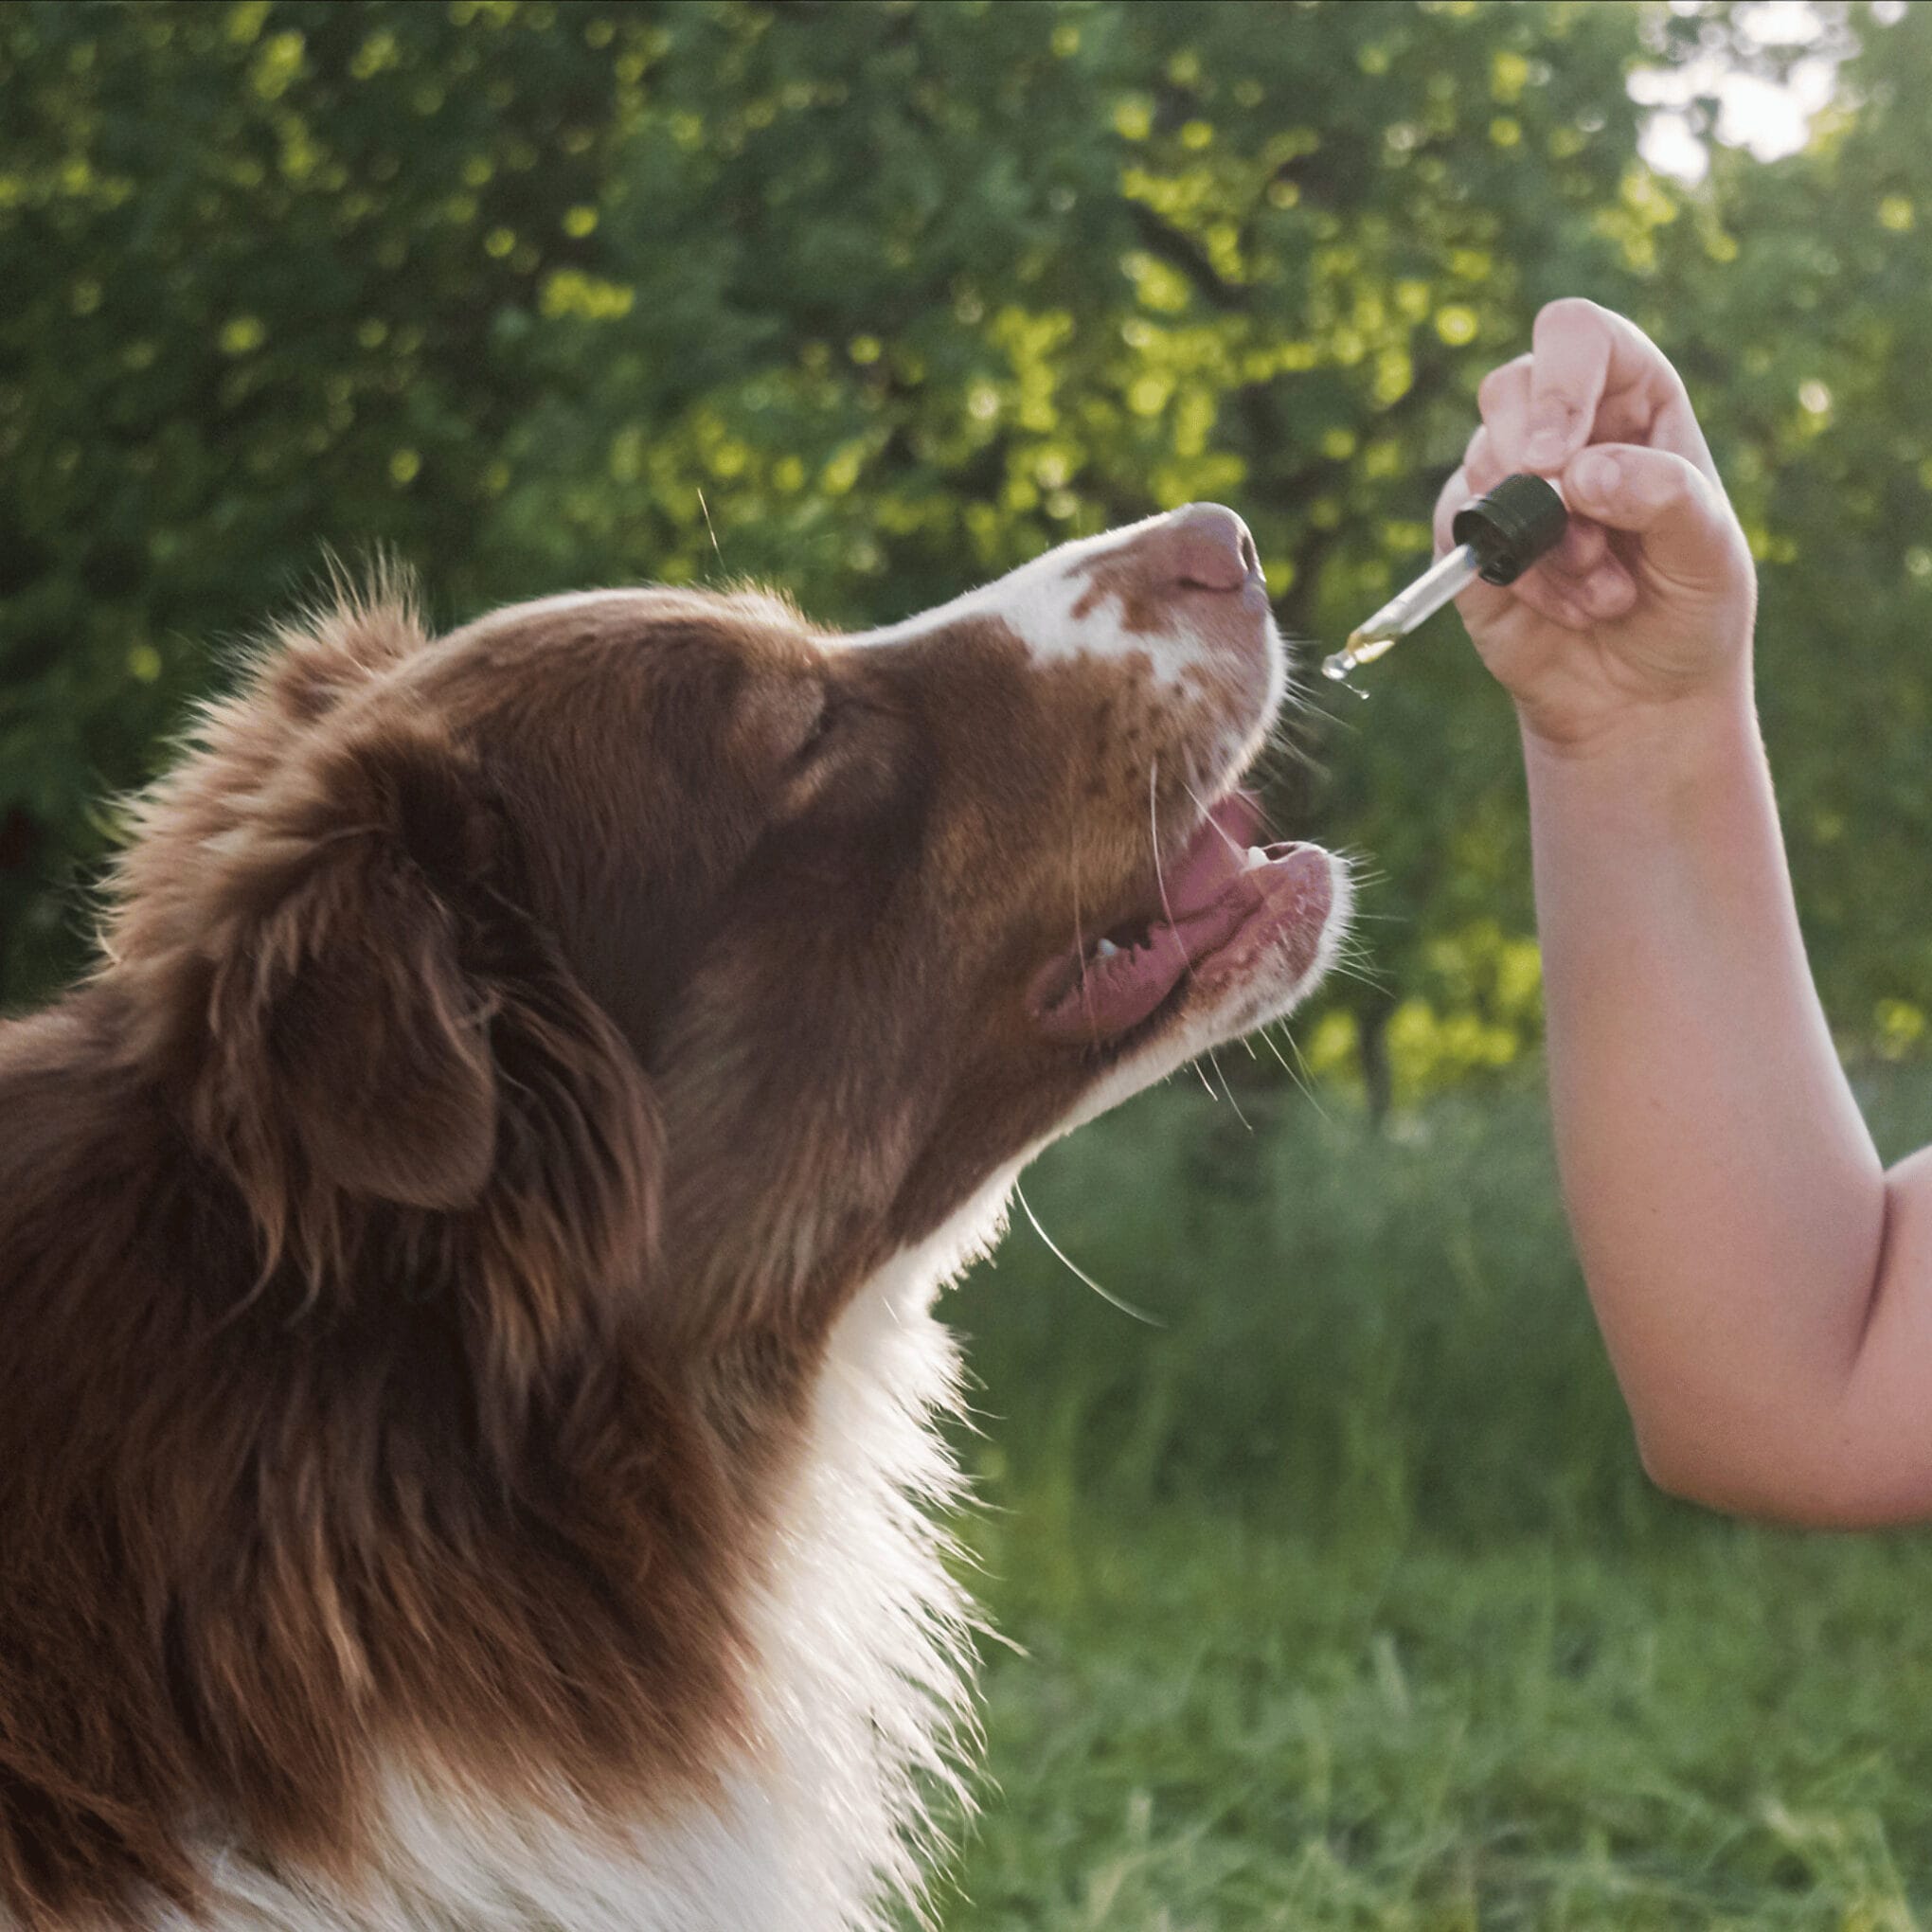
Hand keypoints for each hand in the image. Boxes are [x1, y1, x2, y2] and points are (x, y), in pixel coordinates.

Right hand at [1434, 298, 1757, 752]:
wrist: (1642, 696)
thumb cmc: (1688, 608)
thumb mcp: (1709, 551)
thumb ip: (1662, 496)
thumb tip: (1576, 472)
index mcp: (1632, 400)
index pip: (1577, 336)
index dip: (1560, 381)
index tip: (1557, 458)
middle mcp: (1566, 428)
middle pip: (1510, 388)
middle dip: (1532, 464)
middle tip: (1582, 533)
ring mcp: (1510, 483)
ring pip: (1482, 465)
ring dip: (1542, 540)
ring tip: (1603, 591)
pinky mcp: (1469, 541)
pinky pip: (1462, 533)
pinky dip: (1516, 576)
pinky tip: (1567, 608)